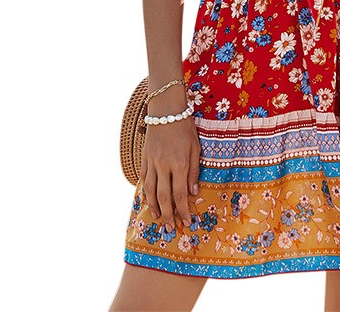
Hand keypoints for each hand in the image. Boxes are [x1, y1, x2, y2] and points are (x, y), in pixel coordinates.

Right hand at [140, 107, 200, 231]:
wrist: (166, 111)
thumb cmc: (185, 128)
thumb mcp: (196, 148)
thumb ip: (194, 171)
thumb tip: (193, 192)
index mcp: (179, 163)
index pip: (180, 194)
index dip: (183, 210)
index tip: (188, 221)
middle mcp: (164, 166)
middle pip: (164, 197)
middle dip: (168, 215)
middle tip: (171, 228)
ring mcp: (152, 163)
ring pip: (151, 191)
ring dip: (155, 207)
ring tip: (159, 217)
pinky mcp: (145, 159)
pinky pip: (144, 179)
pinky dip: (147, 192)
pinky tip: (150, 199)